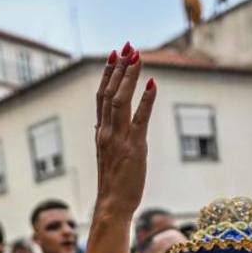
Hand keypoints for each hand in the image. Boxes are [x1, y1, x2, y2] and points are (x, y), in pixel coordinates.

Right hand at [94, 43, 156, 220]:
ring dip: (129, 77)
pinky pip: (140, 119)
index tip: (114, 55)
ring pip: (121, 100)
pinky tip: (152, 84)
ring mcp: (120, 139)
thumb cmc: (113, 183)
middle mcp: (107, 132)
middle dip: (119, 68)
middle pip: (110, 92)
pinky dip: (145, 100)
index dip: (107, 74)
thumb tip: (99, 120)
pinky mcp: (135, 148)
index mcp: (101, 133)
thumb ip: (103, 135)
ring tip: (137, 57)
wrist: (112, 206)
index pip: (101, 96)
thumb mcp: (106, 155)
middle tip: (127, 47)